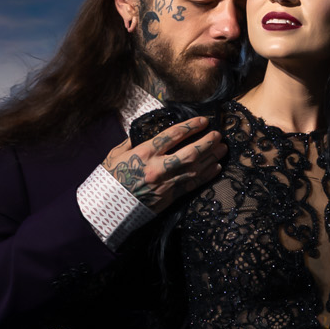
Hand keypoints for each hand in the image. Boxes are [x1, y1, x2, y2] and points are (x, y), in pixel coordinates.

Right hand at [103, 115, 225, 214]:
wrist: (106, 208)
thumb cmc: (110, 178)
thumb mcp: (116, 154)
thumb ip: (133, 141)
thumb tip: (147, 130)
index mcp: (145, 153)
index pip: (173, 135)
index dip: (191, 126)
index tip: (203, 120)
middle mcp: (158, 167)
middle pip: (190, 152)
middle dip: (207, 142)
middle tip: (218, 134)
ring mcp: (165, 184)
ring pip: (195, 168)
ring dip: (211, 157)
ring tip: (223, 148)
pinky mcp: (169, 197)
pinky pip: (192, 184)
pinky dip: (206, 175)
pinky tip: (215, 168)